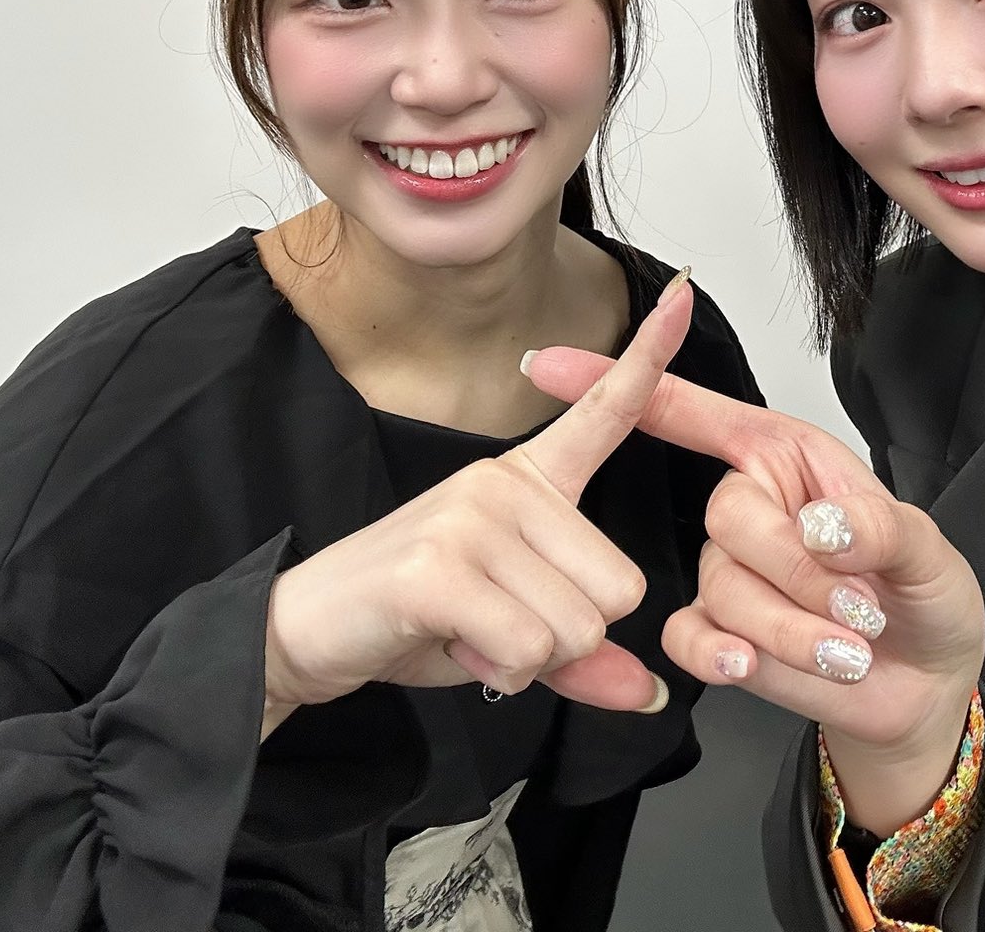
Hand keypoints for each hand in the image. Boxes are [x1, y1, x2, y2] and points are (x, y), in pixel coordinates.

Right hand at [262, 271, 696, 734]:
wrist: (303, 631)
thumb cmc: (410, 617)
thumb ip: (582, 658)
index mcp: (528, 480)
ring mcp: (470, 516)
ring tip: (469, 632)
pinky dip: (499, 672)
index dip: (650, 357)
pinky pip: (526, 646)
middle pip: (620, 590)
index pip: (604, 410)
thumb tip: (648, 691)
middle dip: (568, 638)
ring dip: (530, 660)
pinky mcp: (438, 566)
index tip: (681, 293)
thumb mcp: (510, 634)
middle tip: (497, 626)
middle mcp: (504, 482)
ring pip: (578, 626)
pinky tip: (454, 644)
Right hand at [525, 342, 984, 832]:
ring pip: (719, 587)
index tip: (553, 366)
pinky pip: (688, 637)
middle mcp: (753, 507)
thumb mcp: (931, 555)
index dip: (634, 385)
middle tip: (860, 608)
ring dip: (791, 628)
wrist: (923, 690)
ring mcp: (730, 573)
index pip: (700, 413)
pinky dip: (721, 656)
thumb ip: (886, 531)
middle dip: (798, 571)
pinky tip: (755, 667)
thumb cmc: (926, 601)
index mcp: (791, 460)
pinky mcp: (719, 636)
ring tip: (850, 648)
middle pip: (726, 515)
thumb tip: (827, 528)